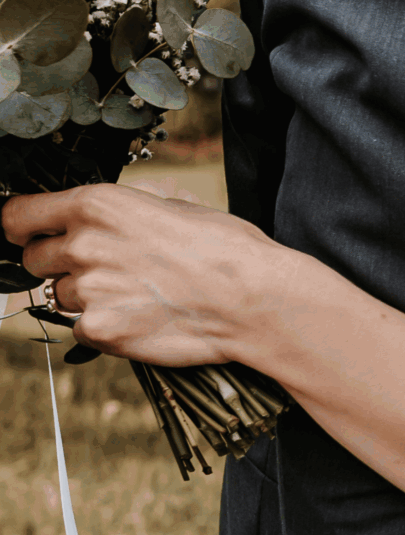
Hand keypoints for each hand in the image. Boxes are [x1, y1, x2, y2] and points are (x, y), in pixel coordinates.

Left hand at [0, 183, 285, 364]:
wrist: (251, 297)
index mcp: (97, 204)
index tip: (30, 234)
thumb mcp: (168, 207)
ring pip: (60, 296)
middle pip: (33, 259)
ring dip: (87, 296)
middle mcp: (82, 244)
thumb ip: (117, 213)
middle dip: (59, 264)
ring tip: (137, 294)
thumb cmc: (222, 247)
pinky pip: (80, 329)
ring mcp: (87, 290)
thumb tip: (92, 219)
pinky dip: (105, 326)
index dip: (22, 227)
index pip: (17, 216)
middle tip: (105, 269)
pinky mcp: (98, 330)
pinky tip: (142, 317)